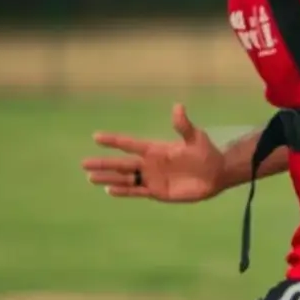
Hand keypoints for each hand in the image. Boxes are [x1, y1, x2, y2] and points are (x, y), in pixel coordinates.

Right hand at [82, 103, 226, 202]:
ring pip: (125, 178)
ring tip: (91, 178)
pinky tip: (110, 190)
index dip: (113, 140)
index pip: (129, 144)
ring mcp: (152, 178)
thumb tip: (178, 107)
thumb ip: (183, 126)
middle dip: (103, 163)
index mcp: (155, 149)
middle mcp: (150, 163)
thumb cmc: (206, 153)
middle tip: (83, 164)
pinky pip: (137, 192)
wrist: (216, 174)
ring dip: (109, 178)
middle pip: (121, 164)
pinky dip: (124, 191)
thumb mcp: (195, 137)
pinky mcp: (158, 192)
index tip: (96, 137)